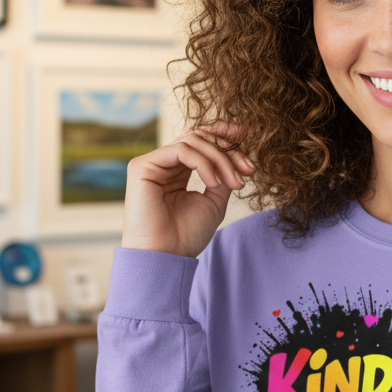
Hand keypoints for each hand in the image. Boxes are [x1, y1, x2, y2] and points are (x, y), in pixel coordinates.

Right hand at [122, 123, 254, 257]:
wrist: (166, 257)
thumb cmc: (186, 235)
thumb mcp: (214, 200)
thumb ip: (223, 175)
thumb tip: (238, 152)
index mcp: (178, 172)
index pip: (201, 142)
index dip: (223, 135)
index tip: (247, 134)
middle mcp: (164, 165)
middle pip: (200, 138)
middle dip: (228, 149)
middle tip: (248, 169)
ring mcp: (152, 163)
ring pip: (193, 141)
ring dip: (220, 159)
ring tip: (234, 183)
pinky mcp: (142, 166)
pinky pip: (181, 150)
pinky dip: (203, 163)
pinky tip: (213, 182)